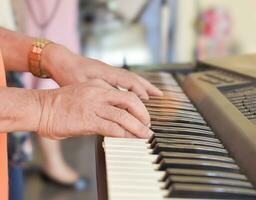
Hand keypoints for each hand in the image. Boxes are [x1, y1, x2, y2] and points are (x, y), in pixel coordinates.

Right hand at [36, 79, 152, 139]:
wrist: (39, 107)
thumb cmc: (58, 104)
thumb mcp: (83, 95)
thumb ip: (100, 102)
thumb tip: (113, 115)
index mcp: (99, 85)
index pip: (125, 94)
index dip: (138, 105)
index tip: (143, 115)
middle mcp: (99, 92)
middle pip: (130, 100)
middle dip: (143, 114)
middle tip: (148, 124)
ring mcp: (94, 106)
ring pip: (124, 115)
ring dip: (138, 127)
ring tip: (145, 135)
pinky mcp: (88, 120)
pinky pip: (113, 128)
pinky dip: (125, 135)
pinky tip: (130, 140)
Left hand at [42, 44, 162, 99]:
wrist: (59, 61)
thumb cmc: (67, 73)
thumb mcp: (81, 86)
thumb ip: (97, 94)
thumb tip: (114, 104)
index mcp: (105, 73)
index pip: (128, 80)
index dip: (138, 90)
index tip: (147, 100)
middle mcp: (110, 71)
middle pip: (134, 78)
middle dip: (148, 87)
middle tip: (160, 95)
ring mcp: (109, 72)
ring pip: (131, 78)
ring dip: (144, 85)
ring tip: (154, 94)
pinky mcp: (106, 74)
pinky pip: (125, 79)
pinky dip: (134, 85)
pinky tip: (137, 92)